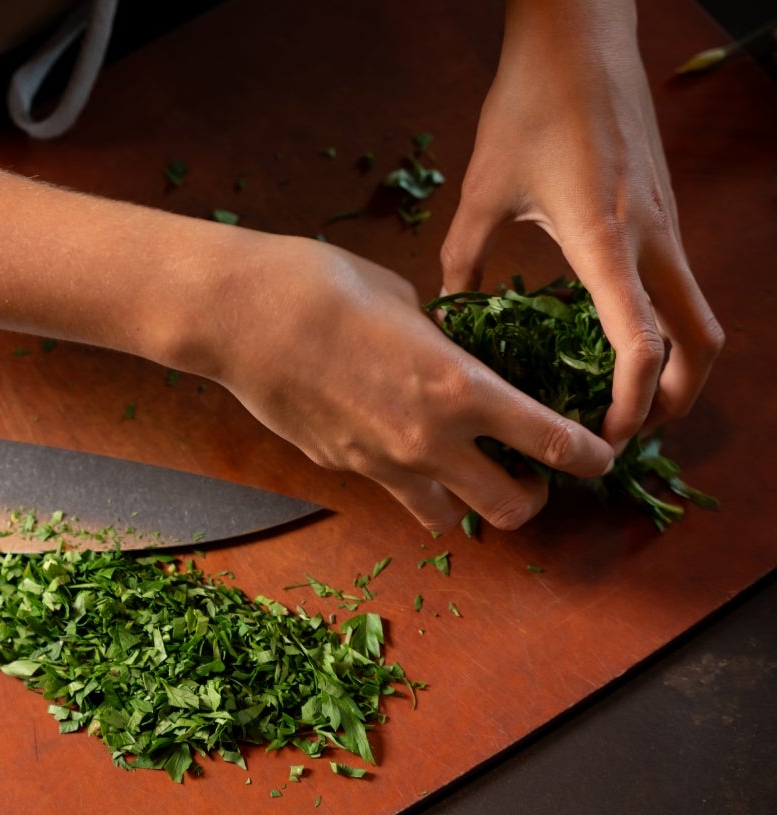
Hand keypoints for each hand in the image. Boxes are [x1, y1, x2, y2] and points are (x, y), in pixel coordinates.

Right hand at [212, 237, 616, 532]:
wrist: (237, 314)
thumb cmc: (322, 285)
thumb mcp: (407, 302)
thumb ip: (442, 341)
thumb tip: (450, 351)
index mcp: (463, 389)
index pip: (557, 444)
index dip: (592, 457)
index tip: (601, 455)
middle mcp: (429, 439)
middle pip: (511, 508)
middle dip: (534, 497)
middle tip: (531, 474)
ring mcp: (379, 461)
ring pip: (447, 517)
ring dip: (466, 501)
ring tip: (462, 471)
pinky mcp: (338, 465)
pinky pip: (389, 487)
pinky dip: (405, 477)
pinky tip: (391, 437)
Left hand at [442, 0, 722, 446]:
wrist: (581, 42)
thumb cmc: (530, 108)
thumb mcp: (483, 189)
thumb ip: (464, 255)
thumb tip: (450, 307)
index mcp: (607, 241)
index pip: (643, 340)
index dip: (633, 400)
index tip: (607, 435)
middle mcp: (653, 240)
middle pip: (700, 342)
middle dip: (676, 399)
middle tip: (627, 432)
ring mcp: (666, 227)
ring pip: (697, 315)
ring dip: (675, 366)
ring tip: (624, 399)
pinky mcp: (664, 214)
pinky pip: (677, 285)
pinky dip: (663, 325)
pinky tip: (615, 339)